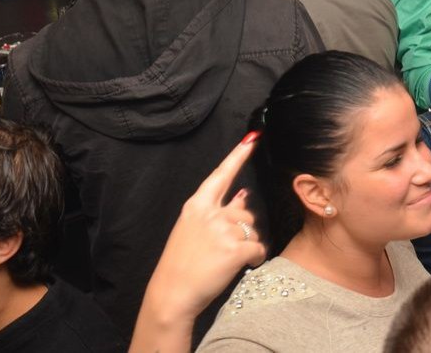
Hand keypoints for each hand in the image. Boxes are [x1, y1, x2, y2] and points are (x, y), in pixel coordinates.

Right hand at [132, 134, 265, 348]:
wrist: (171, 294)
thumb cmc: (181, 264)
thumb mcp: (193, 231)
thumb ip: (219, 210)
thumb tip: (243, 194)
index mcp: (197, 205)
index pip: (221, 175)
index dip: (238, 155)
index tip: (254, 137)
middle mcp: (210, 213)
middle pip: (246, 211)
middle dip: (243, 230)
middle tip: (222, 250)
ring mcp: (222, 230)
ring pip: (254, 231)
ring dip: (249, 246)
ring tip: (226, 260)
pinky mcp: (235, 249)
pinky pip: (259, 249)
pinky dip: (255, 259)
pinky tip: (241, 267)